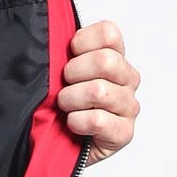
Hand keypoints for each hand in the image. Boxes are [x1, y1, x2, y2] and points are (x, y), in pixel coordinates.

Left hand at [57, 20, 140, 167]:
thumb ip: (61, 50)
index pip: (109, 33)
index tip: (69, 55)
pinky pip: (99, 120)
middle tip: (64, 86)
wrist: (55, 144)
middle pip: (105, 61)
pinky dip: (77, 122)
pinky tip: (72, 124)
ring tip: (65, 108)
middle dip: (73, 73)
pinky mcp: (124, 132)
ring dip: (71, 100)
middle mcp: (126, 79)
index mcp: (114, 57)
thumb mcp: (57, 72)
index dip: (82, 42)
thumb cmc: (58, 104)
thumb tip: (48, 32)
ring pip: (99, 90)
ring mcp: (128, 106)